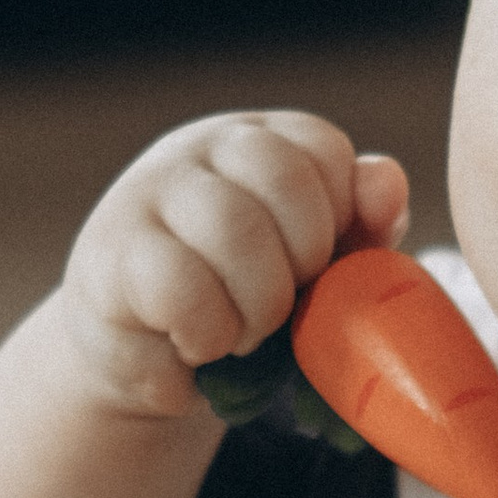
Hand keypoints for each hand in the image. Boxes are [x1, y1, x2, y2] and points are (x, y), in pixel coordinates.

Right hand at [60, 114, 410, 417]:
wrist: (143, 357)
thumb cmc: (241, 300)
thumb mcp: (315, 263)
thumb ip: (363, 223)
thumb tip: (387, 179)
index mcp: (258, 141)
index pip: (323, 149)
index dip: (337, 222)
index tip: (315, 269)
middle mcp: (199, 149)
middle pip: (283, 178)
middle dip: (302, 262)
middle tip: (283, 308)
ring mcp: (148, 193)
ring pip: (234, 228)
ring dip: (257, 307)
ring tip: (242, 335)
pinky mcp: (110, 255)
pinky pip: (183, 289)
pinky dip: (208, 336)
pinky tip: (197, 346)